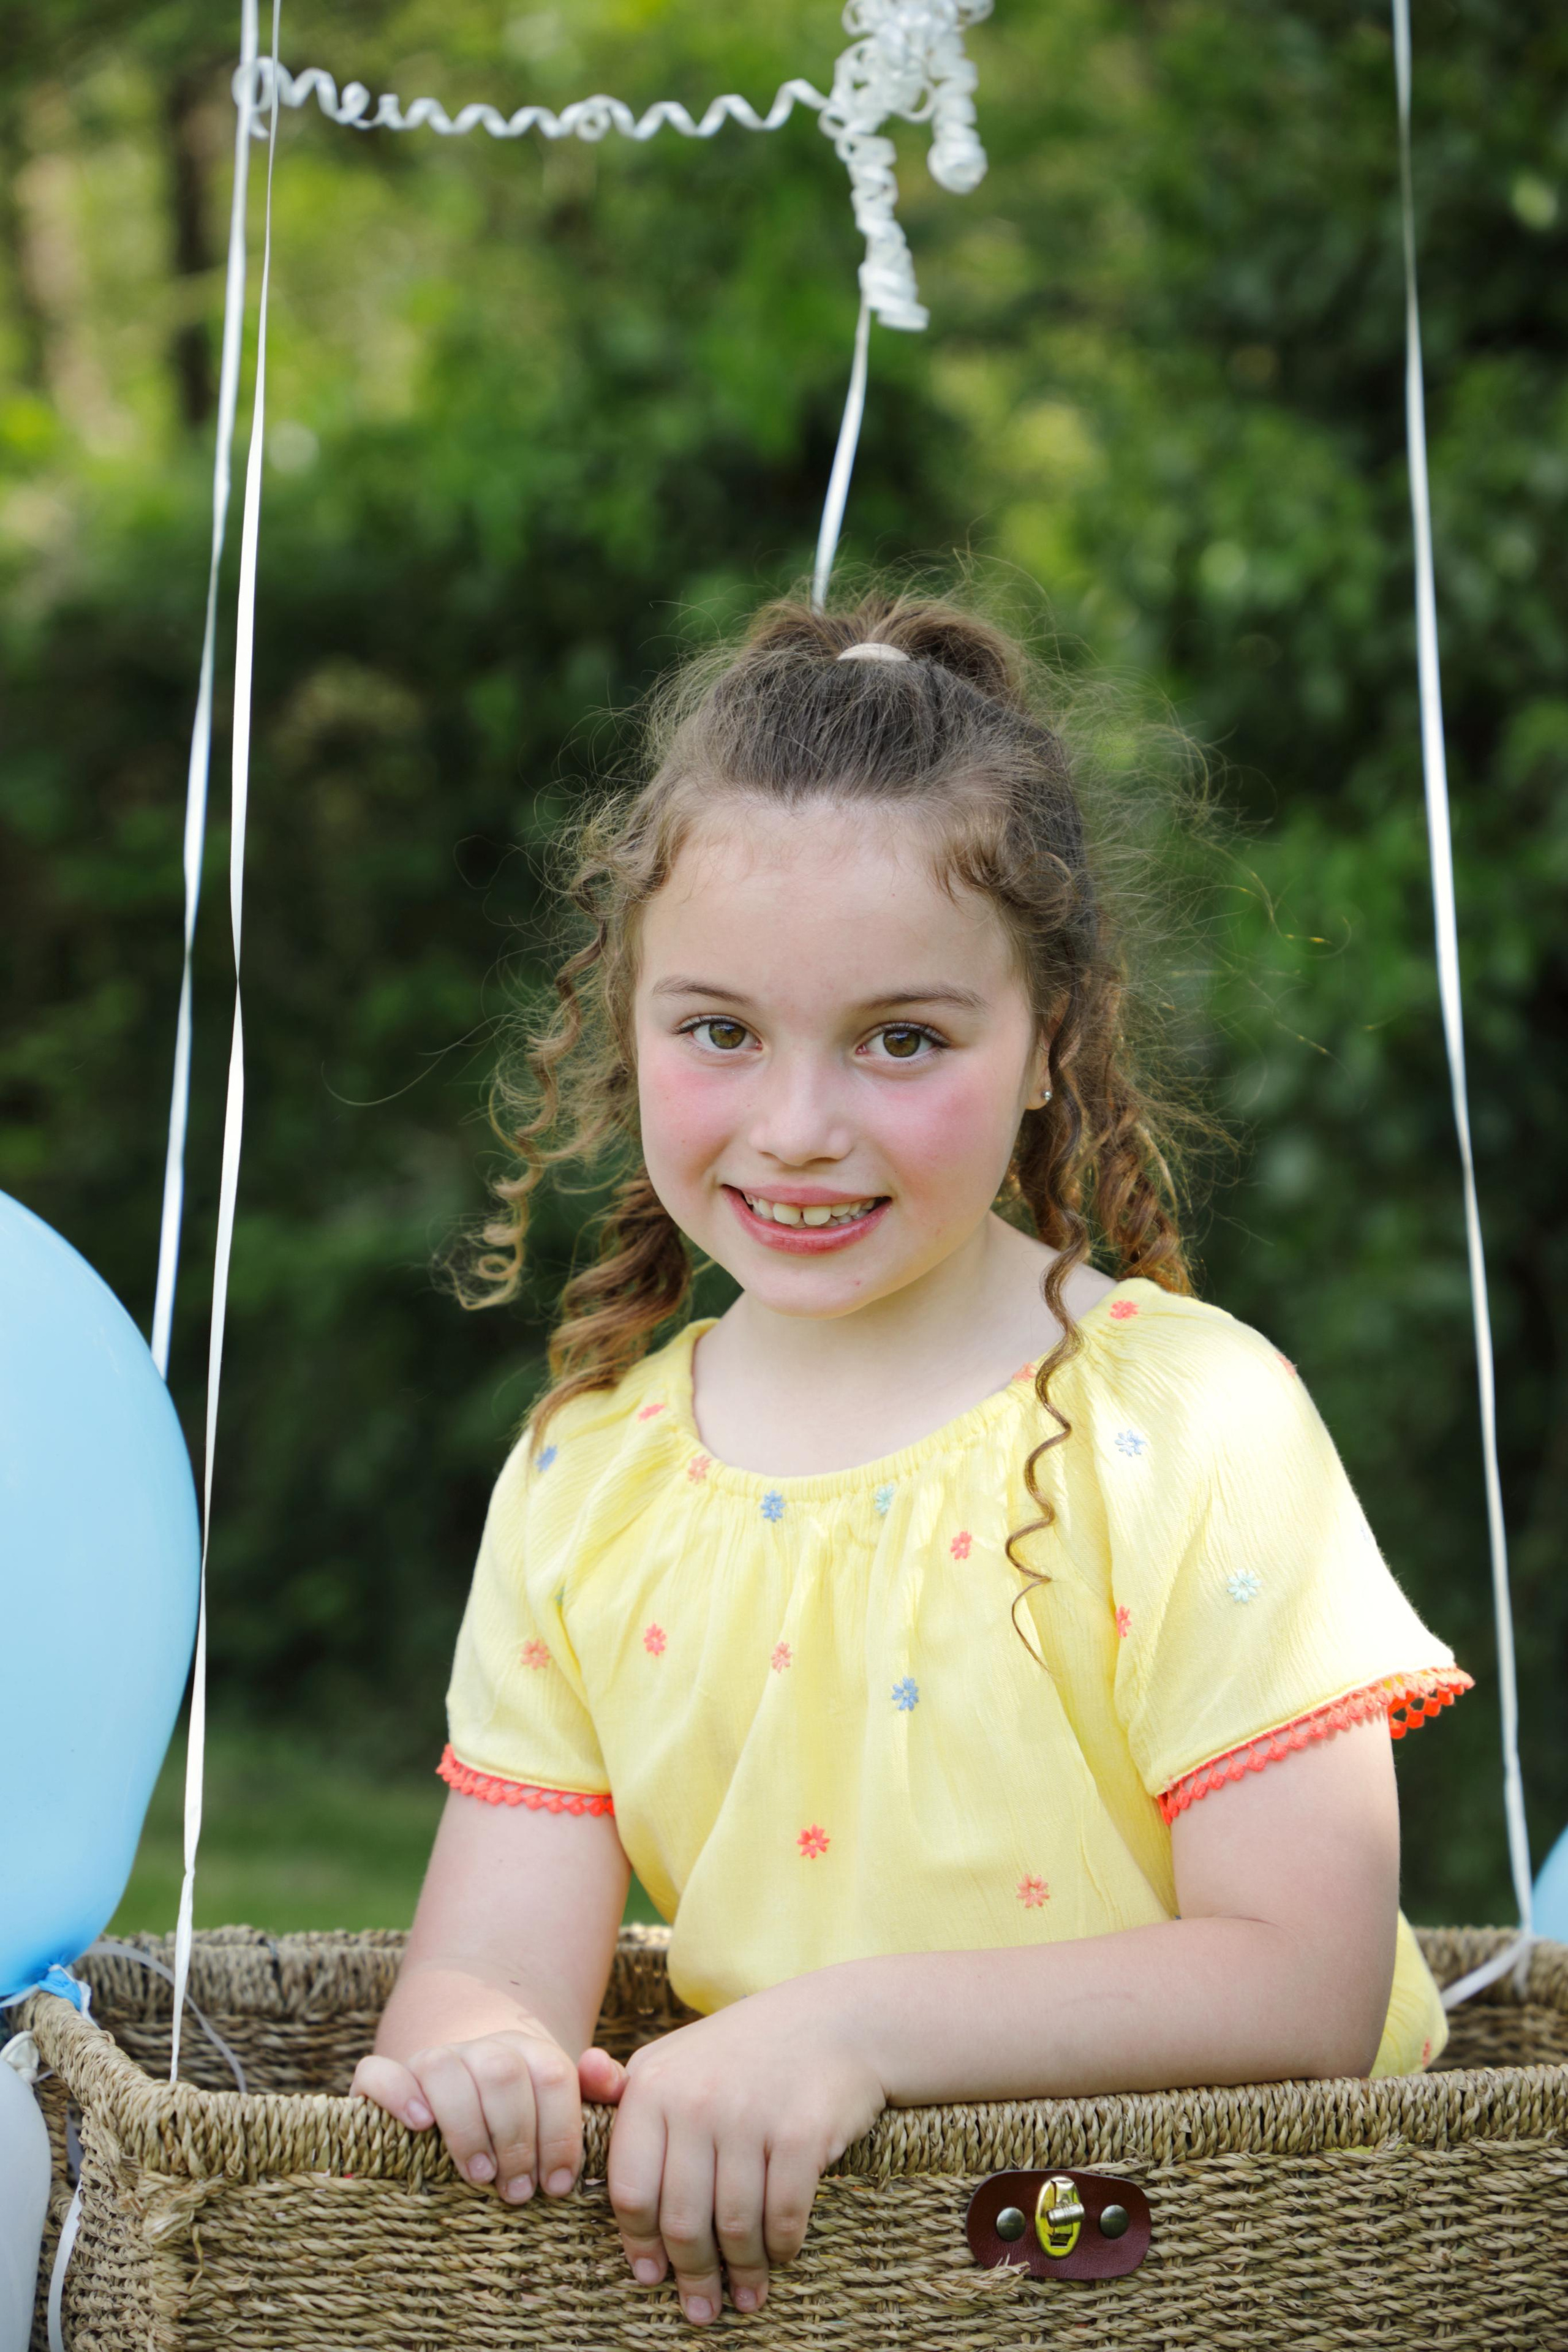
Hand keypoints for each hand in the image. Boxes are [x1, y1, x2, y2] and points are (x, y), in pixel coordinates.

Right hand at [352, 2024, 583, 2203]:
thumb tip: (600, 2071)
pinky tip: (420, 2125)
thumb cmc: (526, 2119)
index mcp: (529, 2053)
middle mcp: (480, 2050)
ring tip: (482, 2177)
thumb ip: (599, 2090)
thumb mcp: (565, 2107)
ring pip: (445, 2069)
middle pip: (502, 2072)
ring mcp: (432, 2061)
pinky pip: (380, 2072)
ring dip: (467, 2128)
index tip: (559, 2184)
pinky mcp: (386, 2079)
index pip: (552, 2077)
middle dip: (516, 2138)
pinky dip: (397, 2095)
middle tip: (519, 2191)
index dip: (560, 2133)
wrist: (467, 2093)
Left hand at [590, 1979, 886, 2324]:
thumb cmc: (746, 2051)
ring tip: (746, 2296)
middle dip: (693, 2276)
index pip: (630, 2190)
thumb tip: (574, 2118)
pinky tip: (780, 2256)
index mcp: (653, 2085)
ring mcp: (749, 2115)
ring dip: (742, 2273)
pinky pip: (782, 2216)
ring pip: (734, 2227)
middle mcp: (695, 2099)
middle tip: (701, 2309)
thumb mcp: (677, 2058)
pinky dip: (781, 2247)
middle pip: (682, 2220)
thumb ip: (627, 2096)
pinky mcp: (800, 2132)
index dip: (640, 2244)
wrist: (836, 2020)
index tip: (651, 2277)